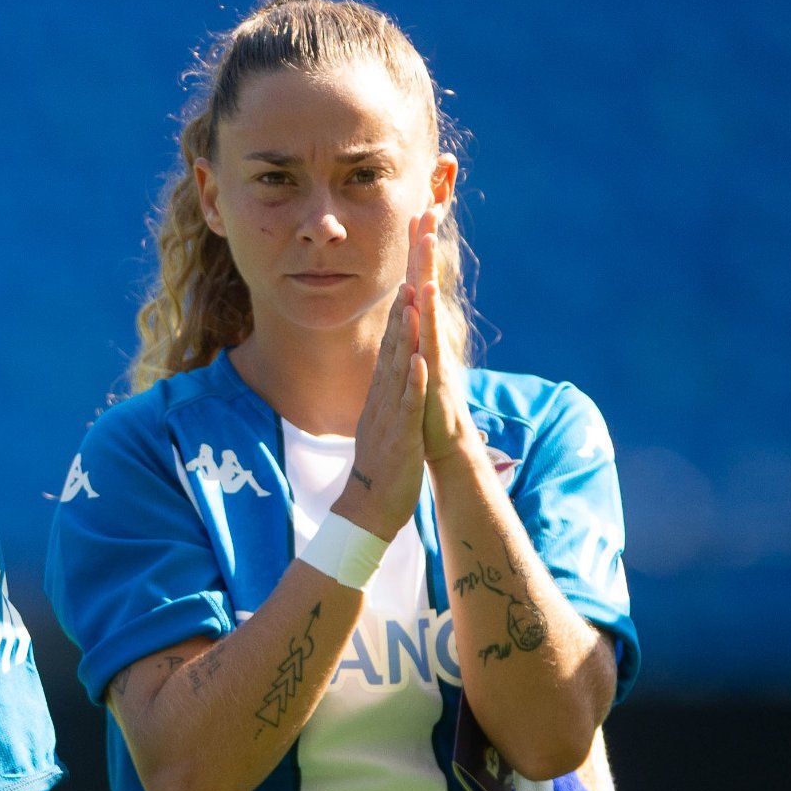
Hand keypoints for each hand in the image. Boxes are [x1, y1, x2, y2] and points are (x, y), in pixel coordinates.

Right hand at [335, 280, 426, 538]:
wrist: (369, 510)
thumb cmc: (381, 470)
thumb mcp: (381, 426)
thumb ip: (385, 402)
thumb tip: (390, 382)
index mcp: (380, 399)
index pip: (388, 352)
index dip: (395, 320)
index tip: (403, 288)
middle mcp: (381, 402)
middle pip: (390, 353)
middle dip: (400, 317)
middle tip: (406, 280)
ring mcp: (390, 418)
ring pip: (398, 373)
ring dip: (405, 340)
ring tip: (412, 308)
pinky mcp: (401, 438)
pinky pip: (408, 408)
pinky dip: (415, 385)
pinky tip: (422, 363)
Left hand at [409, 210, 475, 462]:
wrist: (443, 444)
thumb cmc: (426, 405)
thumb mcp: (413, 363)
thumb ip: (412, 333)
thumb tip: (410, 304)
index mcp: (422, 334)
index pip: (417, 283)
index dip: (415, 251)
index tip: (413, 213)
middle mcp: (431, 339)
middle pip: (427, 286)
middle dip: (425, 250)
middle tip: (426, 209)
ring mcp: (434, 357)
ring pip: (429, 311)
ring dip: (428, 278)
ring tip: (426, 245)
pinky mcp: (434, 379)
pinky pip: (429, 346)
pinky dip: (426, 325)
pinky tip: (425, 301)